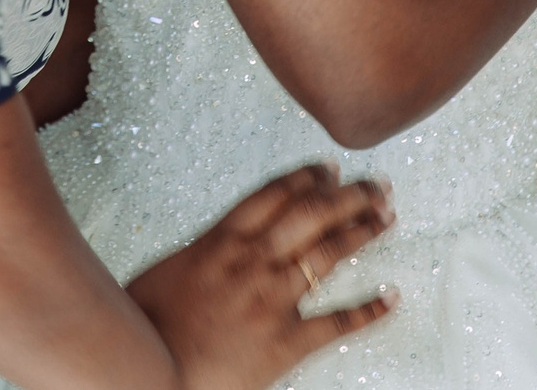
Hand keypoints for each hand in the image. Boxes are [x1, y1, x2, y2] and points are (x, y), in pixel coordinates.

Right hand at [131, 163, 397, 389]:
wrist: (146, 369)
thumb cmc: (145, 324)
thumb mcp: (167, 271)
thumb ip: (200, 254)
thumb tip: (215, 245)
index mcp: (220, 241)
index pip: (275, 194)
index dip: (307, 177)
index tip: (329, 168)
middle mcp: (251, 261)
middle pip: (311, 213)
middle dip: (349, 195)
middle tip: (376, 185)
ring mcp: (271, 300)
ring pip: (329, 254)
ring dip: (363, 231)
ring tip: (386, 217)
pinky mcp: (284, 343)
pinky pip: (336, 323)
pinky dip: (369, 310)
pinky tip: (391, 297)